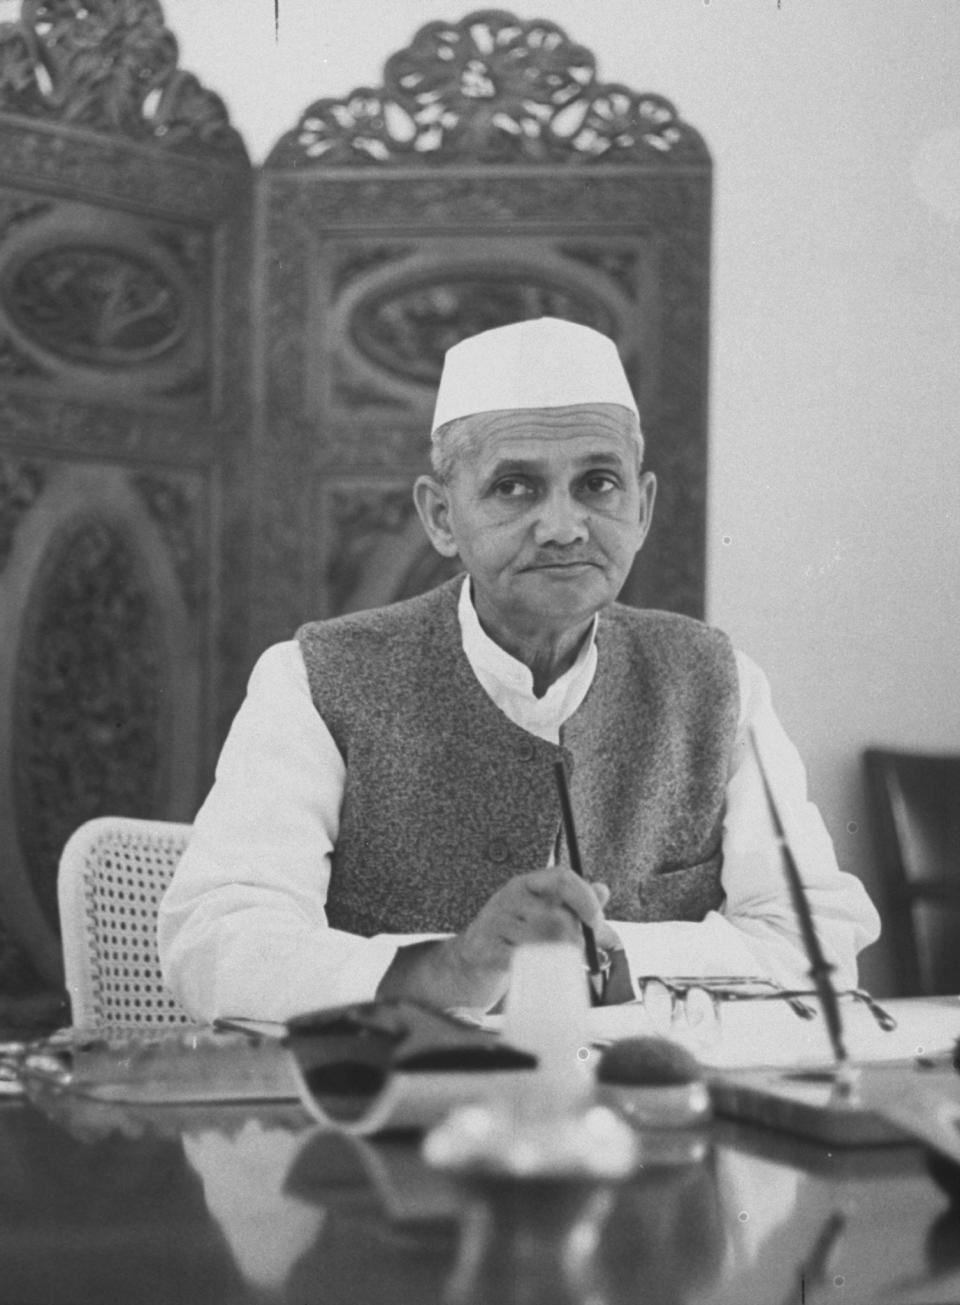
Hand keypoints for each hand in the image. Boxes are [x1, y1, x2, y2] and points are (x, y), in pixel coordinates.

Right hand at [456, 864, 610, 977]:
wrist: (470, 964)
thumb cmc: (512, 939)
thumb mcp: (543, 916)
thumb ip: (575, 906)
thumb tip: (603, 890)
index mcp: (526, 885)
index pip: (561, 878)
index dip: (584, 897)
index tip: (596, 921)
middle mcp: (509, 897)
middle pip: (556, 913)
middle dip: (574, 937)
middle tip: (578, 953)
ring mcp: (494, 922)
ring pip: (541, 939)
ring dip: (556, 957)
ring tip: (557, 964)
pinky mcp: (484, 948)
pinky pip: (519, 959)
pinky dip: (534, 969)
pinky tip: (537, 972)